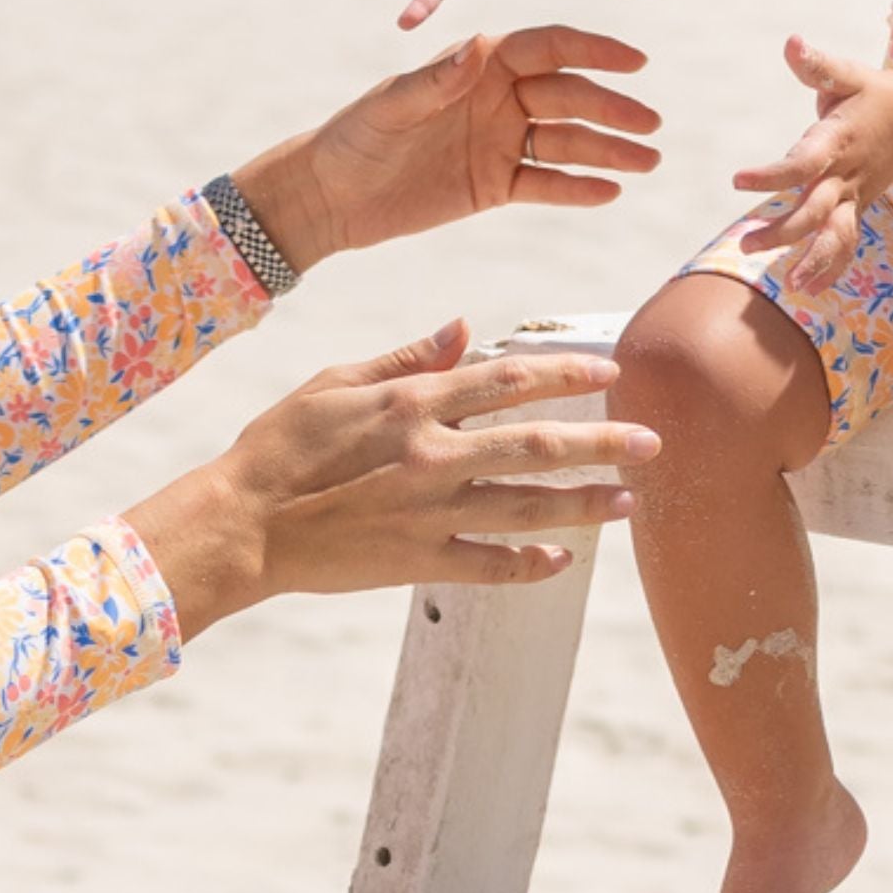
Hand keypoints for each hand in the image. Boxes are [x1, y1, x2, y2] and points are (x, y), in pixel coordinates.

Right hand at [128, 328, 658, 637]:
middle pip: (535, 444)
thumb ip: (405, 358)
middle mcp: (431, 456)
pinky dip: (529, 563)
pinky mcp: (417, 563)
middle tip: (651, 442)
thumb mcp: (336, 382)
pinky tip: (562, 559)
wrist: (241, 524)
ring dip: (584, 503)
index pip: (507, 379)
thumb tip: (464, 328)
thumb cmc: (280, 446)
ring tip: (629, 501)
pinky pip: (488, 565)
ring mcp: (428, 513)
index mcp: (412, 403)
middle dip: (600, 442)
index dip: (565, 373)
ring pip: (526, 506)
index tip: (609, 371)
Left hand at [236, 26, 659, 266]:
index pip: (547, 49)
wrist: (331, 196)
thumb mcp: (390, 107)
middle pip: (568, 97)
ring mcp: (499, 142)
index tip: (634, 61)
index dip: (593, 52)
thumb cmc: (354, 138)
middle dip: (612, 108)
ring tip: (648, 161)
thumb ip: (435, 81)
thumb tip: (477, 49)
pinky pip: (545, 184)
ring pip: (565, 142)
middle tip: (651, 126)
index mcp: (477, 65)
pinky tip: (611, 191)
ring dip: (608, 150)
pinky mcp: (494, 186)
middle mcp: (497, 98)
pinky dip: (577, 187)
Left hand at [730, 19, 892, 284]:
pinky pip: (847, 242)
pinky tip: (807, 287)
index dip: (772, 174)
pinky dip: (832, 266)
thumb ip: (816, 65)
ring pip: (837, 235)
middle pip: (816, 211)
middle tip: (746, 244)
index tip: (737, 180)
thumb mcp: (844, 74)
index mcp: (836, 141)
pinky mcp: (857, 207)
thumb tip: (791, 43)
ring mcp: (854, 196)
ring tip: (791, 283)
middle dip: (784, 231)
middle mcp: (845, 174)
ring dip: (815, 260)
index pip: (802, 163)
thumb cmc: (869, 92)